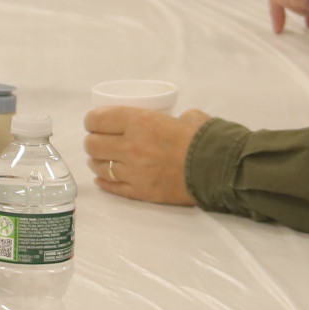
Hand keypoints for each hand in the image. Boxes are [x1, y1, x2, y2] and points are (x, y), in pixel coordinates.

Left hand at [81, 106, 209, 205]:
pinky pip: (112, 187)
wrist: (217, 171)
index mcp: (139, 122)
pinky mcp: (139, 192)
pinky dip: (104, 182)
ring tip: (103, 159)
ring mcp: (132, 171)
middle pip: (92, 144)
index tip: (95, 122)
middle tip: (99, 141)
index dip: (92, 120)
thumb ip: (174, 117)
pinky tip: (103, 178)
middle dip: (92, 141)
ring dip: (97, 162)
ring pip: (99, 167)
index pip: (97, 119)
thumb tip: (177, 120)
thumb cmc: (204, 140)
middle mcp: (130, 146)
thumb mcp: (187, 117)